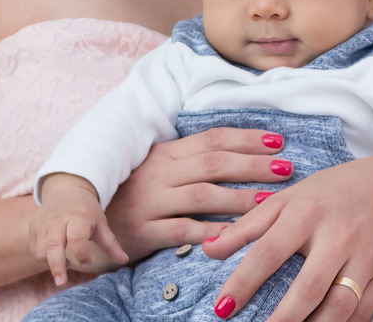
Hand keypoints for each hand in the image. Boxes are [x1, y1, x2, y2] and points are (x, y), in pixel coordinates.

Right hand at [28, 174, 128, 285]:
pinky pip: (35, 249)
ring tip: (66, 265)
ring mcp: (43, 224)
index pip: (77, 236)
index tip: (88, 263)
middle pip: (52, 245)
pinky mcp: (33, 228)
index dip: (81, 252)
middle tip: (62, 282)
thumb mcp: (101, 223)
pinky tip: (56, 257)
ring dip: (51, 263)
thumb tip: (124, 260)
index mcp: (77, 217)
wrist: (65, 189)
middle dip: (56, 265)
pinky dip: (44, 259)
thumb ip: (111, 243)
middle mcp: (57, 220)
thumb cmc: (86, 210)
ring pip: (41, 250)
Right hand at [103, 127, 290, 262]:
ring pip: (201, 195)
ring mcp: (150, 201)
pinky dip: (210, 231)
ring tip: (269, 201)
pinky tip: (235, 234)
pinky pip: (182, 230)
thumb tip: (239, 154)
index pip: (212, 139)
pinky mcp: (143, 231)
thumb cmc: (132, 197)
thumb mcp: (157, 171)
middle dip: (252, 165)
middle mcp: (159, 173)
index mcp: (165, 154)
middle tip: (285, 168)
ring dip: (239, 197)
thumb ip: (190, 162)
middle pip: (213, 163)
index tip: (277, 141)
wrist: (87, 225)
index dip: (246, 139)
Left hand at [202, 156, 372, 321]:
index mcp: (307, 212)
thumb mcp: (287, 199)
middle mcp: (338, 235)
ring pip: (339, 307)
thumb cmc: (330, 194)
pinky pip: (363, 313)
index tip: (222, 308)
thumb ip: (248, 225)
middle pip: (308, 288)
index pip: (269, 252)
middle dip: (281, 320)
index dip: (243, 283)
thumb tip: (208, 250)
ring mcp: (366, 257)